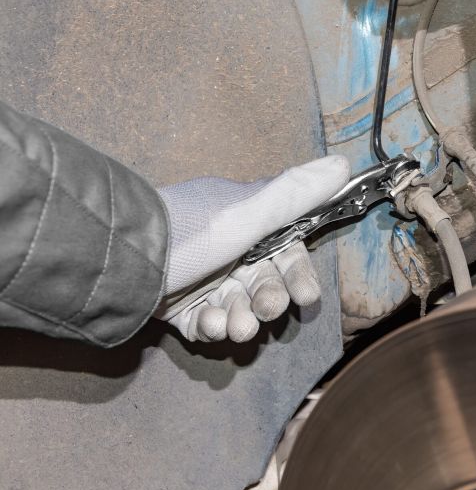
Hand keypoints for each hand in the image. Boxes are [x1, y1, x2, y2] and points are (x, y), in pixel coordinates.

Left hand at [155, 155, 349, 341]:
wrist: (116, 262)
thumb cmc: (187, 234)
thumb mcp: (245, 214)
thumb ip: (294, 195)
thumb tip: (344, 163)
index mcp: (243, 223)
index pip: (285, 250)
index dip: (298, 274)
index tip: (306, 295)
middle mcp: (225, 250)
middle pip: (262, 283)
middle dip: (267, 300)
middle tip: (262, 311)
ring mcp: (199, 279)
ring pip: (237, 306)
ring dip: (241, 318)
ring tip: (234, 325)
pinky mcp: (176, 306)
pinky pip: (206, 321)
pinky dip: (211, 326)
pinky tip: (208, 323)